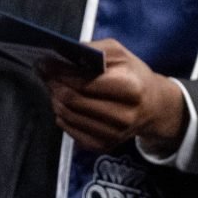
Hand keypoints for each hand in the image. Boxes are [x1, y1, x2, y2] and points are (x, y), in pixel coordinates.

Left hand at [47, 38, 188, 154]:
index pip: (85, 83)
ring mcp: (112, 135)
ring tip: (53, 86)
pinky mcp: (103, 146)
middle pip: (73, 101)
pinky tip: (64, 103)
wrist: (153, 107)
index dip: (61, 72)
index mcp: (130, 89)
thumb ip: (92, 51)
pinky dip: (61, 115)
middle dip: (54, 84)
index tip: (44, 62)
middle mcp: (122, 116)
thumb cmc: (133, 75)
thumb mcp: (120, 54)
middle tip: (45, 73)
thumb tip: (62, 55)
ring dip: (55, 99)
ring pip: (68, 117)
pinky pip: (70, 131)